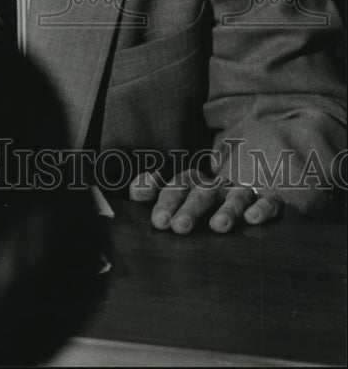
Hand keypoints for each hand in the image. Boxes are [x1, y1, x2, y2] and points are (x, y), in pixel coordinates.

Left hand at [129, 168, 282, 233]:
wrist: (254, 196)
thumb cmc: (207, 210)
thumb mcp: (179, 203)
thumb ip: (154, 195)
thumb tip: (140, 191)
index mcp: (193, 183)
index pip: (176, 185)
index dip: (163, 197)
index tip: (155, 216)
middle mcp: (217, 185)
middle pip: (201, 191)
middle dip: (189, 208)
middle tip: (178, 227)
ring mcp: (243, 191)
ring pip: (235, 196)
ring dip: (226, 210)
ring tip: (218, 227)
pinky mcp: (270, 200)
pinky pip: (268, 200)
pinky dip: (262, 208)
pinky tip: (253, 219)